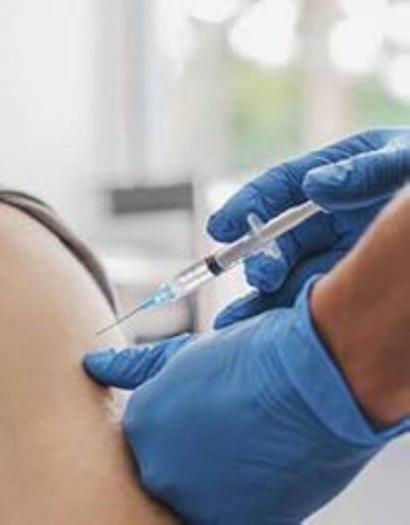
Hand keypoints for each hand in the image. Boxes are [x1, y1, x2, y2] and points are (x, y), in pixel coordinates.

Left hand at [83, 283, 408, 523]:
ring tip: (251, 448)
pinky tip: (264, 470)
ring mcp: (192, 500)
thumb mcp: (183, 357)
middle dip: (198, 455)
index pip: (152, 438)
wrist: (316, 381)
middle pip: (171, 469)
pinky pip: (230, 513)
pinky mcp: (231, 522)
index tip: (212, 419)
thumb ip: (132, 368)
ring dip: (221, 479)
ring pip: (200, 495)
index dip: (186, 427)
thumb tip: (92, 364)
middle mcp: (155, 467)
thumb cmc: (252, 361)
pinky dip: (246, 498)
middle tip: (233, 433)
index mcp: (140, 425)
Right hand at [208, 128, 408, 327]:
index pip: (282, 188)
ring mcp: (339, 252)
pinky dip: (275, 317)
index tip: (222, 227)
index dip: (249, 205)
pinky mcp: (349, 286)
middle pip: (280, 238)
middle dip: (260, 258)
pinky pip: (305, 301)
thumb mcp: (405, 164)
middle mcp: (331, 217)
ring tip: (243, 320)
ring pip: (287, 273)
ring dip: (261, 295)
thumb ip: (364, 172)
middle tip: (261, 277)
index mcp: (339, 178)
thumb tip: (315, 186)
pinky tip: (253, 335)